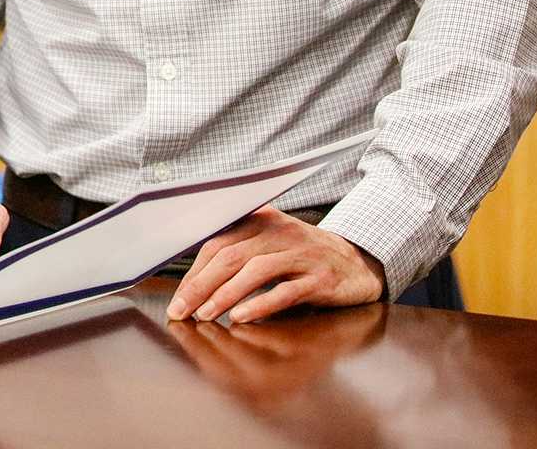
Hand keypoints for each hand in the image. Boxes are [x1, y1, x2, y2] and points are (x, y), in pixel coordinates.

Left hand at [167, 207, 384, 324]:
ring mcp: (302, 255)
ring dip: (224, 295)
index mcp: (260, 219)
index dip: (193, 271)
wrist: (358, 264)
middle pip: (229, 256)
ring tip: (204, 315)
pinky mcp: (321, 279)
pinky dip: (259, 304)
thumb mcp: (270, 244)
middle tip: (180, 311)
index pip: (216, 243)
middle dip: (200, 285)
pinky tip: (240, 316)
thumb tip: (192, 280)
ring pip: (254, 271)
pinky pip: (285, 291)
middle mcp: (279, 232)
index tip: (177, 297)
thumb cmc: (303, 258)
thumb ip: (238, 252)